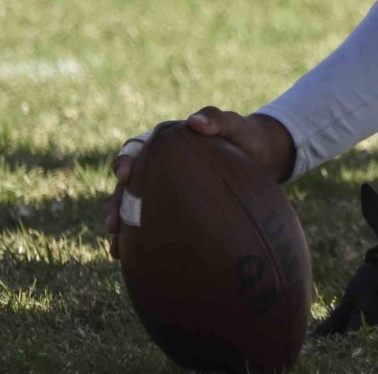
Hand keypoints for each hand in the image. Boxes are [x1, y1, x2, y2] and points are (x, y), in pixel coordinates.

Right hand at [103, 108, 294, 257]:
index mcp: (165, 142)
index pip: (136, 150)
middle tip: (113, 224)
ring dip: (124, 228)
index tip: (124, 175)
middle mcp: (159, 165)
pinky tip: (135, 259)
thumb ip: (217, 118)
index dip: (125, 162)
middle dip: (118, 204)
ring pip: (136, 208)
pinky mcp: (176, 207)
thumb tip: (193, 122)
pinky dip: (143, 240)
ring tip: (117, 250)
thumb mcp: (235, 125)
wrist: (263, 156)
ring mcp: (165, 187)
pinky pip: (155, 224)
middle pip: (129, 185)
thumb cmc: (245, 136)